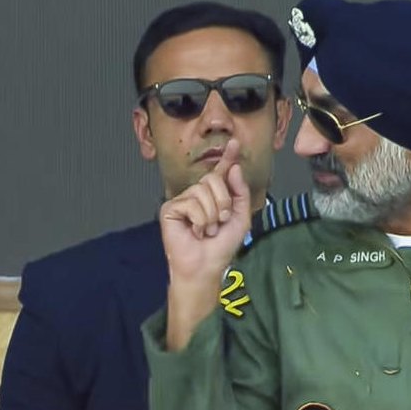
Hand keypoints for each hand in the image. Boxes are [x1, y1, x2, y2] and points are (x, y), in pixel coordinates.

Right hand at [159, 138, 250, 349]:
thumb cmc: (220, 247)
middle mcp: (196, 195)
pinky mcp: (170, 209)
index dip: (227, 158)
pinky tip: (194, 232)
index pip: (220, 173)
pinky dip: (198, 220)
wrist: (205, 267)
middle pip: (213, 180)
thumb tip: (234, 168)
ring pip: (202, 192)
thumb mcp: (240, 219)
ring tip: (205, 230)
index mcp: (213, 196)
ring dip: (211, 216)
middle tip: (218, 223)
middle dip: (222, 203)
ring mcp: (182, 201)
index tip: (235, 142)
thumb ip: (240, 193)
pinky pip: (191, 204)